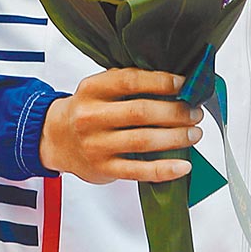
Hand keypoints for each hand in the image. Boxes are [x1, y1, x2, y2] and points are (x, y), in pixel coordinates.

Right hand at [39, 67, 202, 183]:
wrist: (55, 139)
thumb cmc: (87, 109)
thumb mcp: (98, 88)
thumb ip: (127, 83)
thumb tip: (174, 83)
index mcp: (92, 89)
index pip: (130, 80)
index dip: (160, 81)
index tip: (184, 84)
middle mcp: (92, 116)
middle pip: (140, 112)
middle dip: (175, 112)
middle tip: (195, 112)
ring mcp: (96, 145)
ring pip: (143, 141)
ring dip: (175, 137)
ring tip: (194, 134)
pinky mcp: (103, 169)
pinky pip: (139, 171)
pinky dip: (164, 169)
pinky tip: (183, 165)